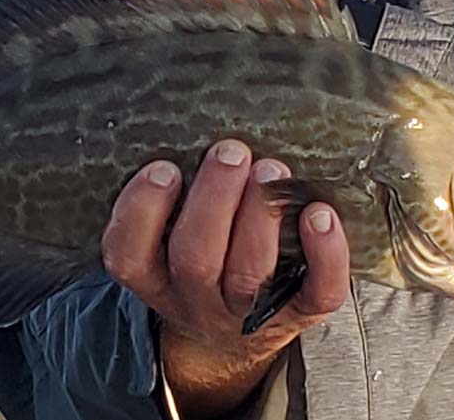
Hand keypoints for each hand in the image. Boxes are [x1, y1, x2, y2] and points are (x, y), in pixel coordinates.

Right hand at [101, 139, 349, 419]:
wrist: (235, 338)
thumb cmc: (204, 254)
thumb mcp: (170, 233)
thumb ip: (174, 191)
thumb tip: (195, 115)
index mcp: (156, 276)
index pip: (128, 254)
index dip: (141, 211)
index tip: (164, 168)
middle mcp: (195, 300)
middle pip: (195, 260)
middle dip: (214, 200)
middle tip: (231, 151)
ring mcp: (246, 314)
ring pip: (249, 276)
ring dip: (260, 217)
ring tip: (271, 168)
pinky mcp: (298, 314)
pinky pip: (315, 294)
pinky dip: (325, 256)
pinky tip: (321, 214)